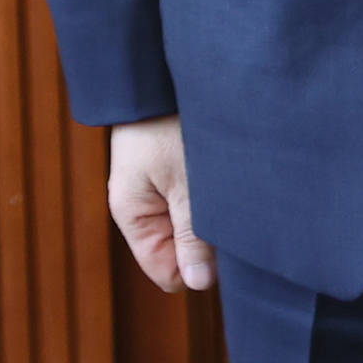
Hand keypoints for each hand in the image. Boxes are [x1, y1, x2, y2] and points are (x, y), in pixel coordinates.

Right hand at [108, 114, 213, 293]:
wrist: (160, 77)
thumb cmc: (168, 124)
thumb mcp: (184, 183)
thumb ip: (192, 234)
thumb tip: (198, 284)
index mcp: (134, 216)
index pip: (166, 272)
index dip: (197, 267)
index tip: (223, 244)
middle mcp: (144, 209)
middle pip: (182, 252)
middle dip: (208, 242)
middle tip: (228, 210)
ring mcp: (160, 192)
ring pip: (194, 227)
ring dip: (213, 216)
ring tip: (225, 186)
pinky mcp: (176, 174)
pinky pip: (197, 204)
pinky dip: (214, 197)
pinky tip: (225, 176)